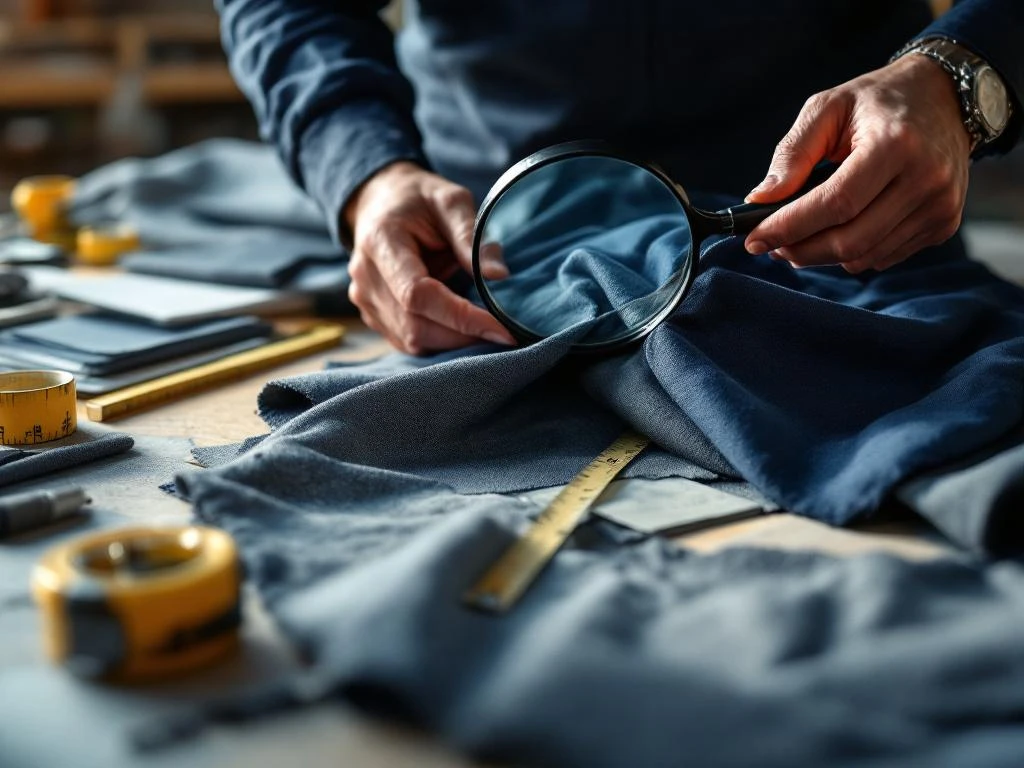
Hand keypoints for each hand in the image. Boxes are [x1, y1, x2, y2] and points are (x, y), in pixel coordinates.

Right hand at [344, 161, 514, 353]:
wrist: (379, 201)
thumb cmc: (419, 198)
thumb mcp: (450, 201)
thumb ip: (472, 238)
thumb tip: (499, 276)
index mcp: (381, 241)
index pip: (418, 294)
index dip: (461, 317)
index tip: (502, 329)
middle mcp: (365, 276)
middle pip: (415, 325)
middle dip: (463, 335)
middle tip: (504, 333)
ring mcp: (364, 299)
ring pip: (412, 340)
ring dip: (454, 340)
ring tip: (485, 327)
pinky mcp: (372, 314)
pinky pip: (407, 341)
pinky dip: (439, 339)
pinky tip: (461, 327)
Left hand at [743, 54, 970, 272]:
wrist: (946, 96)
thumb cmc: (878, 100)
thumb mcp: (828, 107)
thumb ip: (793, 153)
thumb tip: (760, 199)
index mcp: (896, 143)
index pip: (836, 204)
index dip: (790, 227)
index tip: (753, 240)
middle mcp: (926, 178)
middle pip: (850, 240)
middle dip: (800, 250)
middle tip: (772, 245)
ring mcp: (940, 205)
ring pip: (865, 256)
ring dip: (822, 255)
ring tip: (799, 238)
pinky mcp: (944, 222)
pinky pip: (884, 256)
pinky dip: (852, 252)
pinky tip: (838, 231)